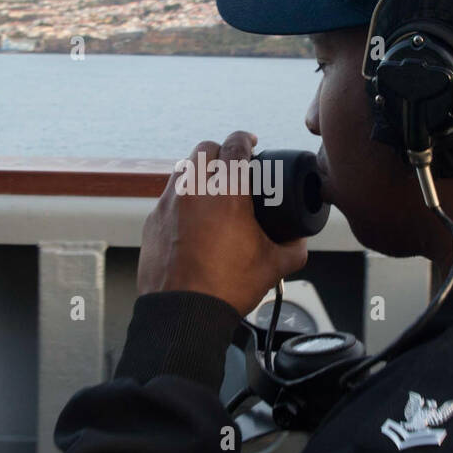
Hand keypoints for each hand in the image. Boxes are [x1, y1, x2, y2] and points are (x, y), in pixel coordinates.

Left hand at [136, 131, 308, 317]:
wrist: (183, 313)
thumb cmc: (226, 288)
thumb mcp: (274, 267)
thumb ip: (294, 247)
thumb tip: (300, 240)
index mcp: (226, 193)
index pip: (235, 145)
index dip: (245, 139)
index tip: (251, 142)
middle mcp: (194, 191)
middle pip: (205, 149)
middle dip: (221, 151)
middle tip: (233, 164)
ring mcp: (168, 204)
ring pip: (183, 169)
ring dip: (199, 170)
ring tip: (212, 187)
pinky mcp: (152, 221)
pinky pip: (168, 196)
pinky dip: (182, 197)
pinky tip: (193, 216)